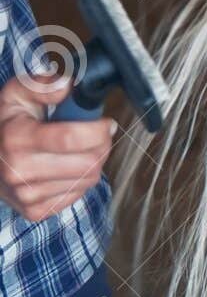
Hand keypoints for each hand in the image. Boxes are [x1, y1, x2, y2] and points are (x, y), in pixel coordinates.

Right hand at [0, 73, 114, 222]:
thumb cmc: (8, 124)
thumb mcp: (17, 95)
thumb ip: (41, 85)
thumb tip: (66, 85)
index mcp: (15, 140)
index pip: (71, 138)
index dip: (98, 129)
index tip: (106, 123)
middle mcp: (18, 172)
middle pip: (87, 161)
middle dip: (102, 144)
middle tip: (97, 135)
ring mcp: (26, 195)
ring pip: (88, 179)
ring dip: (94, 162)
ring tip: (80, 150)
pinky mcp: (35, 212)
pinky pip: (79, 195)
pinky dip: (81, 180)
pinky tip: (68, 167)